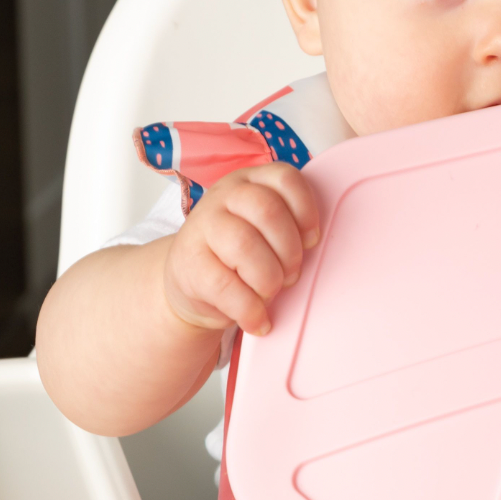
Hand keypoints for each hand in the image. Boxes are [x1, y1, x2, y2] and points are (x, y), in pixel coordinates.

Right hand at [162, 163, 319, 337]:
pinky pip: (226, 286)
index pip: (286, 179)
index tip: (311, 241)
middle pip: (268, 211)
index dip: (306, 212)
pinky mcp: (187, 263)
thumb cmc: (241, 254)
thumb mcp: (265, 229)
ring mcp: (201, 226)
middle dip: (289, 250)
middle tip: (291, 275)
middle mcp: (223, 195)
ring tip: (270, 293)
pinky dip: (250, 309)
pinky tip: (257, 320)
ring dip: (269, 279)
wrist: (191, 282)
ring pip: (245, 245)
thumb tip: (312, 245)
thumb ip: (288, 225)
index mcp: (250, 181)